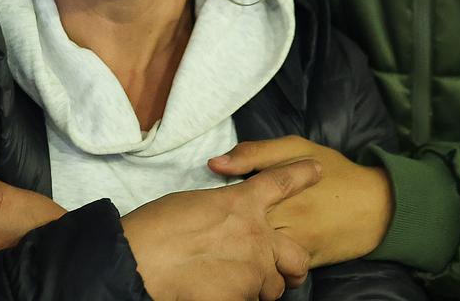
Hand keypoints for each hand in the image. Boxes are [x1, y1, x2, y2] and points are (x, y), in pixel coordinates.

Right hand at [121, 159, 321, 300]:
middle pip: (297, 256)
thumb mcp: (194, 203)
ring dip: (256, 288)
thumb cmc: (157, 227)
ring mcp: (253, 269)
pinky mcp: (243, 297)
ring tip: (226, 283)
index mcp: (241, 203)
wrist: (143, 260)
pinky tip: (212, 293)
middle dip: (295, 269)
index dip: (301, 175)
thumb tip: (227, 221)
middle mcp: (256, 235)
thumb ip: (223, 209)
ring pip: (272, 288)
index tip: (317, 171)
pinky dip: (235, 300)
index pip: (280, 182)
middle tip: (286, 274)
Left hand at [210, 136, 392, 267]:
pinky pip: (279, 271)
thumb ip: (254, 154)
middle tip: (210, 232)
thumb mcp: (295, 148)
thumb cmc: (335, 171)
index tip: (205, 207)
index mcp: (276, 188)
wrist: (379, 204)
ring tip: (228, 247)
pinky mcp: (309, 262)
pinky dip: (263, 267)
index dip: (214, 207)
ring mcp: (297, 243)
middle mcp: (285, 218)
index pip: (233, 201)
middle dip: (223, 233)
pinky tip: (254, 259)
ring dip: (240, 253)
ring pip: (256, 256)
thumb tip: (214, 163)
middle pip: (240, 232)